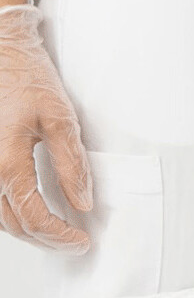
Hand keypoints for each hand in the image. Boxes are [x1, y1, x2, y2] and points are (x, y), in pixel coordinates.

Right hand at [0, 4, 91, 252]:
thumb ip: (72, 164)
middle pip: (13, 225)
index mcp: (6, 164)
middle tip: (74, 242)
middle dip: (46, 239)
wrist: (2, 54)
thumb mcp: (61, 118)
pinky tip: (34, 211)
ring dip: (28, 230)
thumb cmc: (29, 81)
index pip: (34, 217)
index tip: (81, 241)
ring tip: (59, 231)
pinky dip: (13, 213)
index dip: (59, 235)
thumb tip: (82, 202)